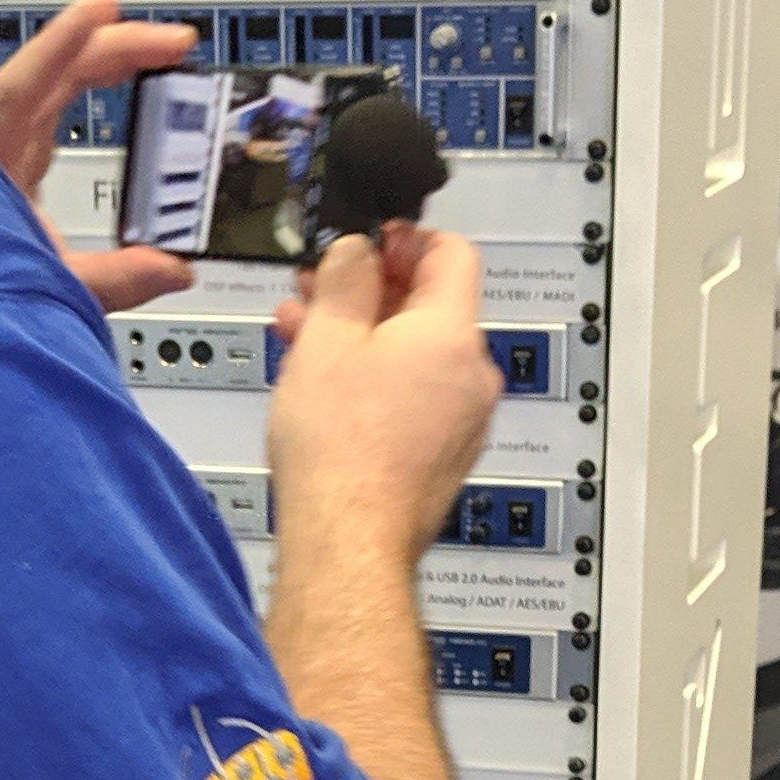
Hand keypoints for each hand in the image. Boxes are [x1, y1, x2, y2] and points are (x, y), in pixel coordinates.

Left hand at [0, 0, 198, 314]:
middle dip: (117, 47)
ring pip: (53, 85)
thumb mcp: (44, 283)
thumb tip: (172, 269)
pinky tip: (109, 84)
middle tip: (175, 41)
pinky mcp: (5, 163)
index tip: (104, 5)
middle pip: (55, 73)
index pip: (25, 82)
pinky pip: (48, 108)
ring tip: (156, 51)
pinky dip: (84, 87)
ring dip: (105, 61)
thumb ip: (111, 278)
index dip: (65, 39)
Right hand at [264, 227, 500, 565]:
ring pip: (416, 356)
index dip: (404, 237)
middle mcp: (472, 376)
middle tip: (321, 290)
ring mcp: (462, 421)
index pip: (451, 252)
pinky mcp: (443, 457)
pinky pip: (414, 398)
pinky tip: (327, 388)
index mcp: (453, 334)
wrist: (349, 543)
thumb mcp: (327, 339)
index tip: (367, 241)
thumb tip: (357, 252)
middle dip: (370, 291)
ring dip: (365, 337)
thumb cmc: (341, 453)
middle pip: (430, 307)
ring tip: (307, 338)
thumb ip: (347, 278)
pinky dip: (376, 381)